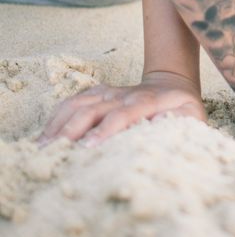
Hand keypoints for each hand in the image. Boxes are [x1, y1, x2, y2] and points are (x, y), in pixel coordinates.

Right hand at [37, 70, 205, 147]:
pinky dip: (57, 116)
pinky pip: (73, 101)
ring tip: (42, 149)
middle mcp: (124, 95)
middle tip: (53, 154)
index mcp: (147, 102)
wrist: (173, 83)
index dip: (106, 130)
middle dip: (72, 130)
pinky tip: (45, 135)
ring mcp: (109, 92)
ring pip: (79, 103)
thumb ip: (182, 127)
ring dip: (59, 124)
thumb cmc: (182, 110)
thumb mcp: (191, 119)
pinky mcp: (99, 93)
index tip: (89, 148)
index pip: (123, 114)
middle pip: (93, 108)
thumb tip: (165, 138)